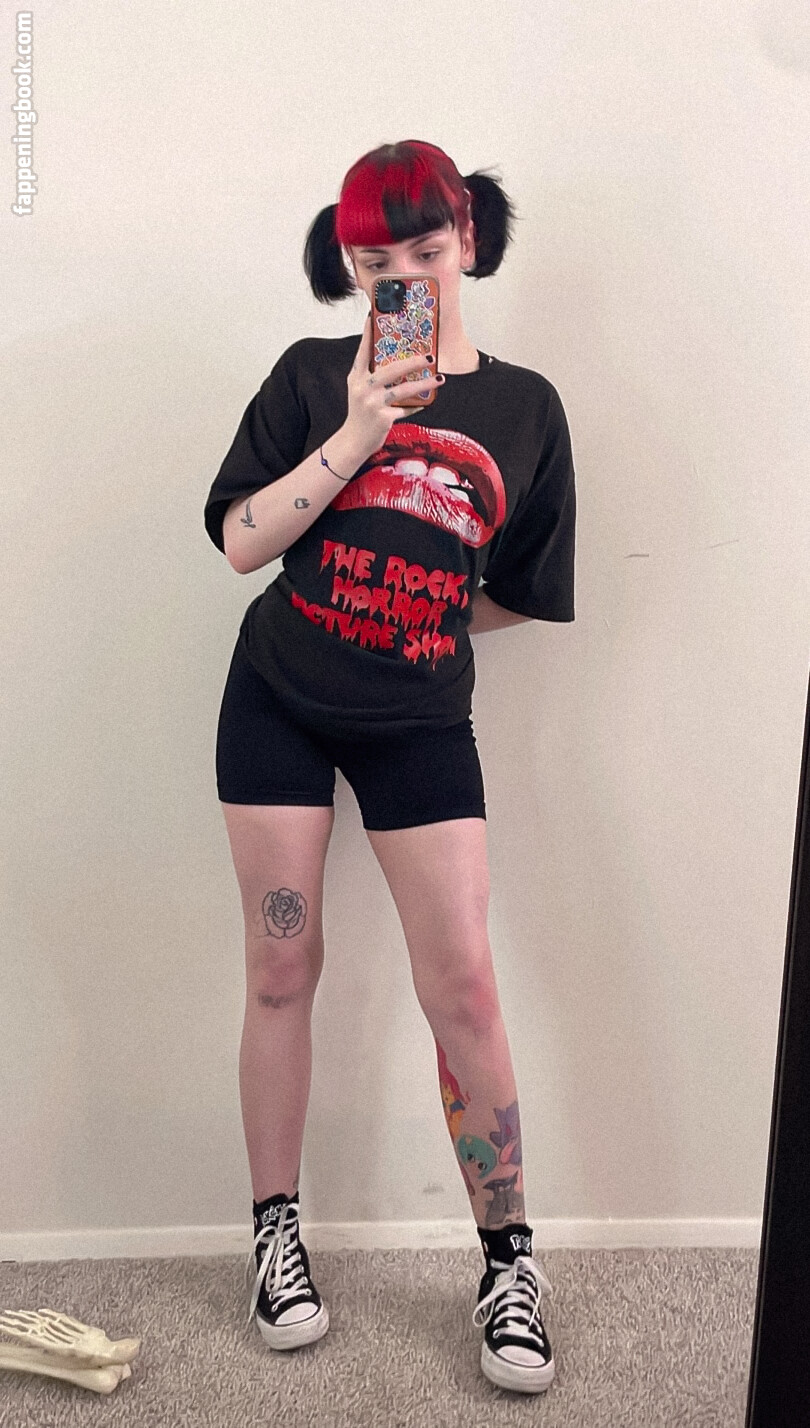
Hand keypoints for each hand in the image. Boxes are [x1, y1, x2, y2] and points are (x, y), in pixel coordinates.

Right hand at [344, 312, 442, 451]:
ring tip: (439, 378)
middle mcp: (362, 388)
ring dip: (424, 383)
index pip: (363, 351)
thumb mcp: (360, 392)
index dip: (368, 334)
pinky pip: (405, 409)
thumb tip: (398, 362)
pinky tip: (427, 402)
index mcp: (356, 378)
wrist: (353, 441)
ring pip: (403, 389)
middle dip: (412, 361)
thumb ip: (372, 377)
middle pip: (391, 369)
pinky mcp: (383, 417)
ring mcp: (372, 403)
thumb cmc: (360, 414)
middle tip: (429, 356)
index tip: (374, 317)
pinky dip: (416, 405)